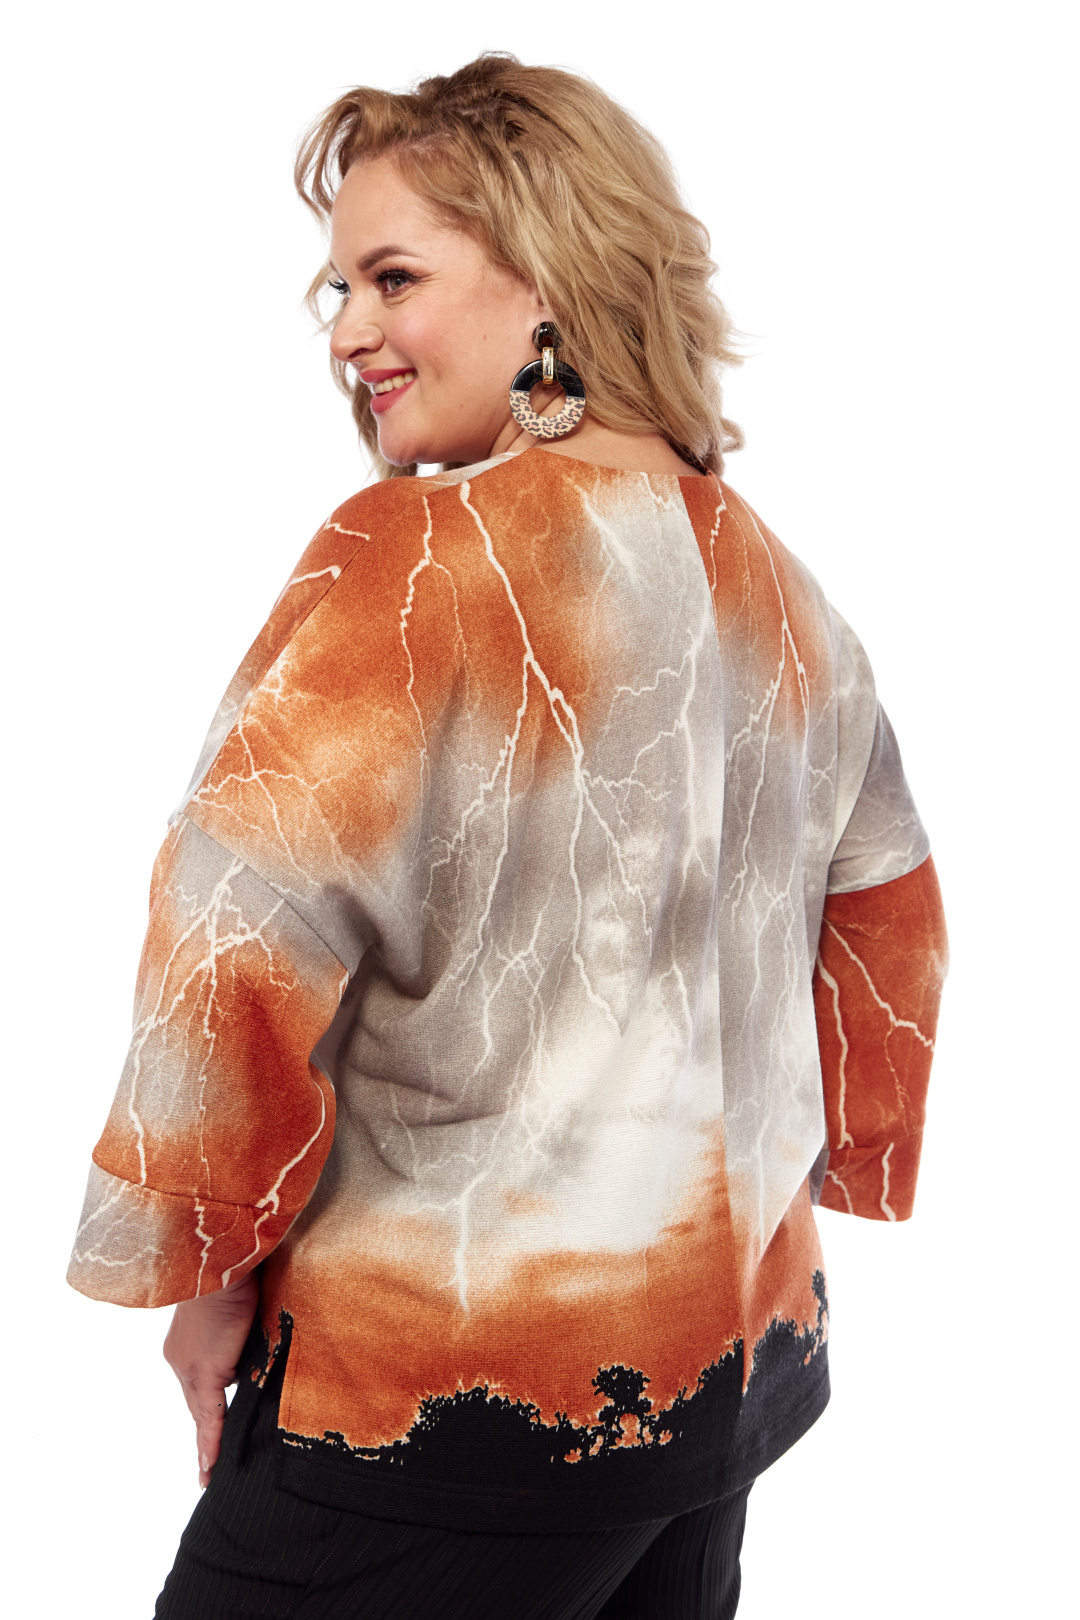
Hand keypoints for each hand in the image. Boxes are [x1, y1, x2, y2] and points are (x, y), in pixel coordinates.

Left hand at [163, 1271, 259, 1487]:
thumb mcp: (241, 1306)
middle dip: (203, 1429)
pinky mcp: (205, 1372)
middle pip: (195, 1403)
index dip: (203, 1406)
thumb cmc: (234, 1270)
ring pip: (200, 1414)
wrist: (222, 1262)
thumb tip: (262, 1341)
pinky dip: (209, 1443)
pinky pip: (208, 1417)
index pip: (197, 1383)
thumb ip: (244, 1330)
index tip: (205, 1427)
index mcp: (185, 1343)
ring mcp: (189, 1367)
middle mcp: (181, 1359)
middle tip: (206, 1462)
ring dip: (206, 1442)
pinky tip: (209, 1467)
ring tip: (209, 1472)